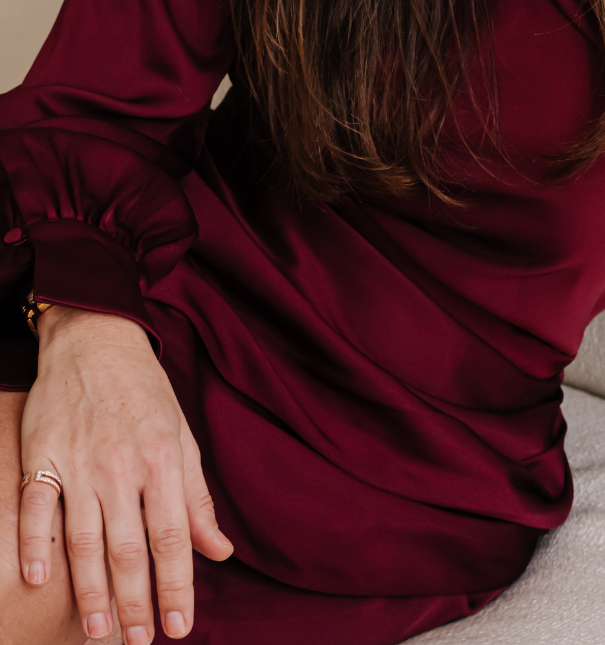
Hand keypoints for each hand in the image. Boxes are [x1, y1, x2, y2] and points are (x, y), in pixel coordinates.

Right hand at [19, 306, 232, 641]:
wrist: (95, 340)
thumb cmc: (144, 393)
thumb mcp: (181, 436)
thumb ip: (196, 497)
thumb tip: (218, 549)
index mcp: (162, 459)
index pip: (173, 535)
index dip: (177, 585)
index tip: (180, 627)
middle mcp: (122, 466)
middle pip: (129, 547)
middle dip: (137, 601)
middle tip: (141, 642)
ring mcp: (79, 463)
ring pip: (85, 539)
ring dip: (91, 591)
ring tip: (100, 631)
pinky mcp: (42, 457)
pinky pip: (36, 509)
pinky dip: (36, 546)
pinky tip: (40, 581)